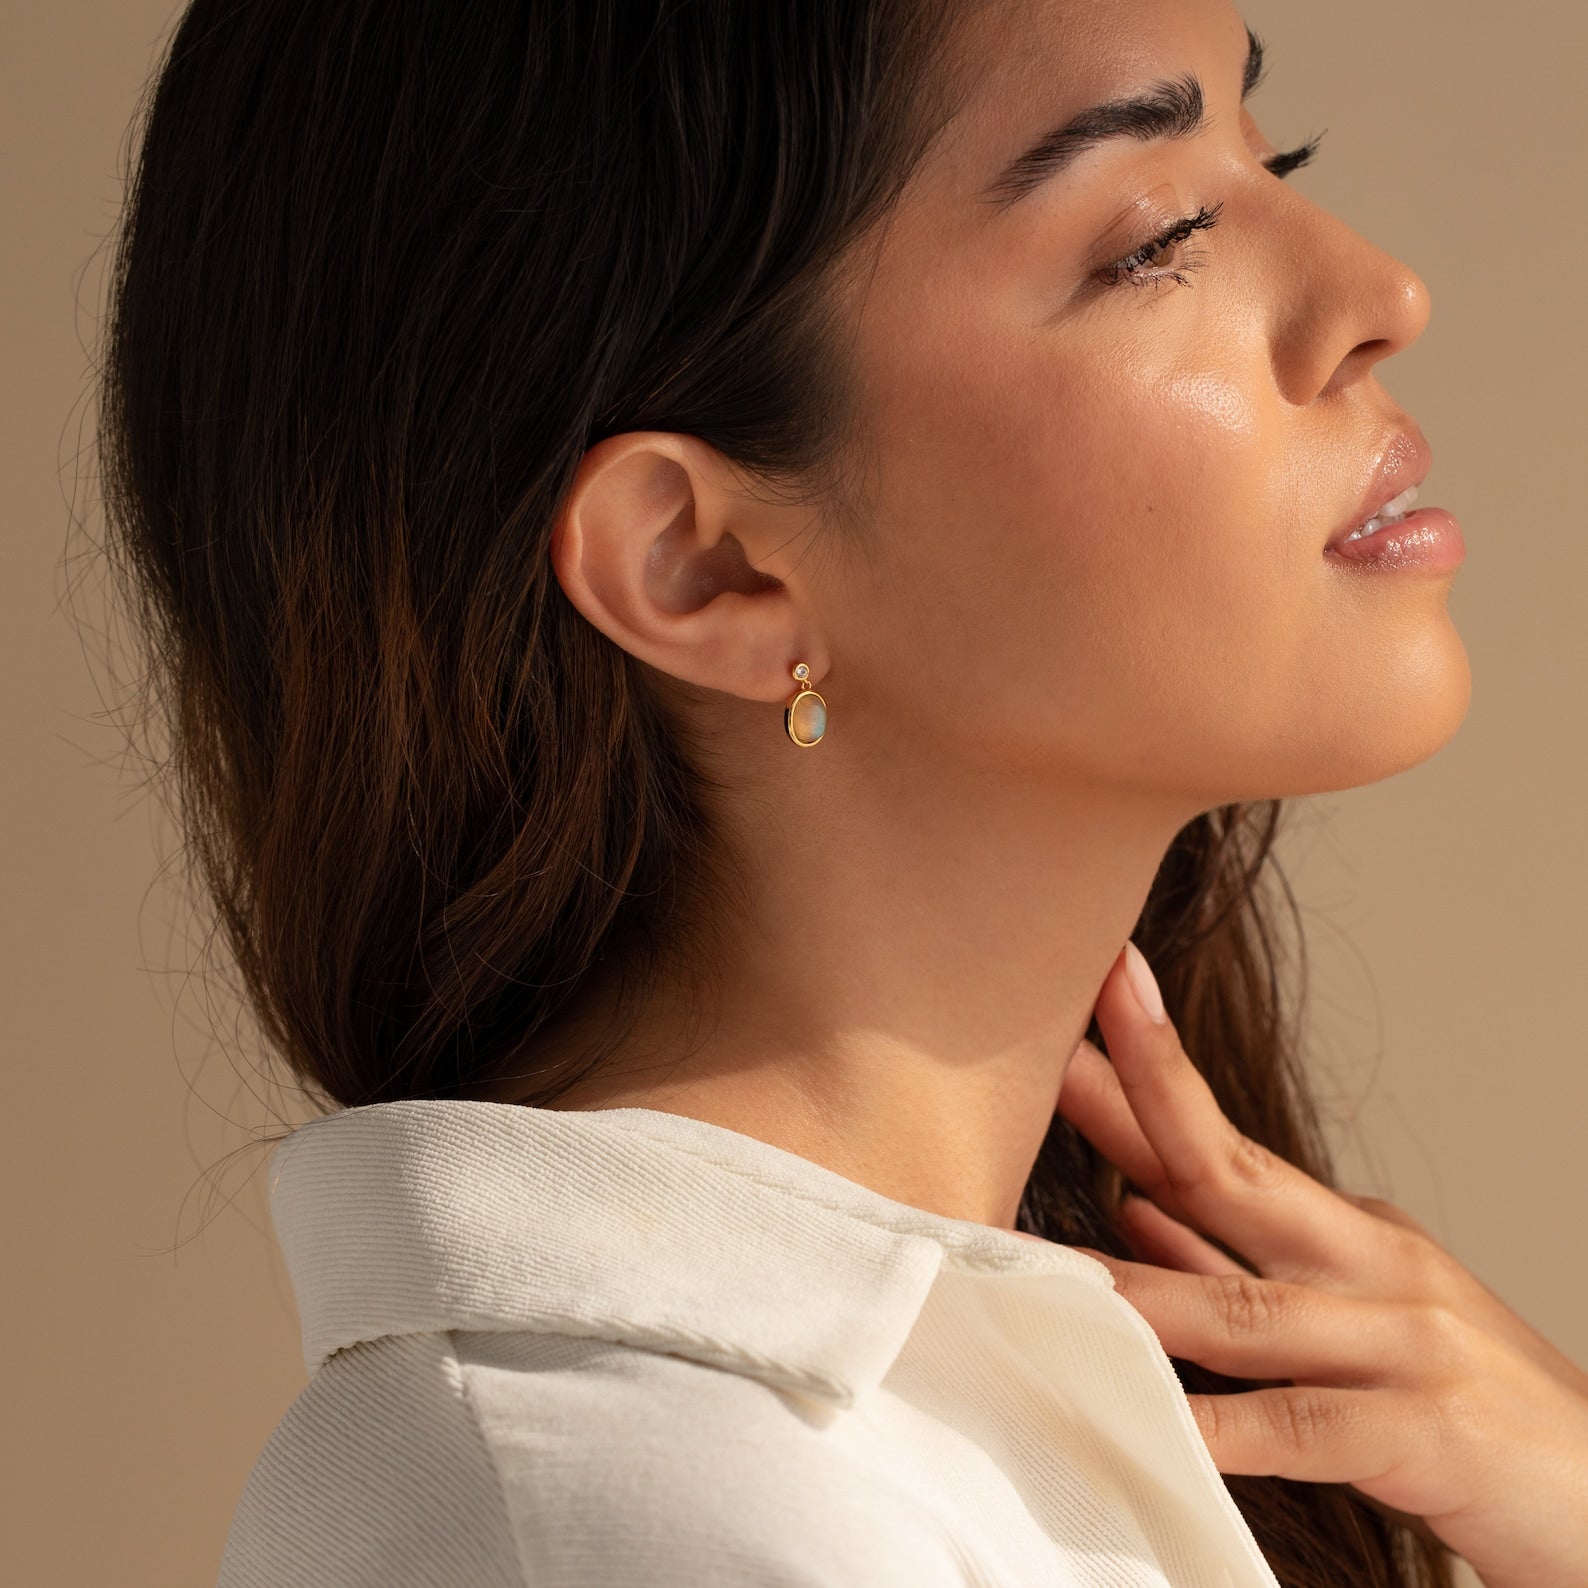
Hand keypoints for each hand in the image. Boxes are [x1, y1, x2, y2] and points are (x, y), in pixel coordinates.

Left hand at [1051, 941, 1587, 1587]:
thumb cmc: (1463, 1406)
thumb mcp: (1351, 1319)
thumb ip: (1239, 1271)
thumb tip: (1134, 1209)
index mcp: (1346, 1233)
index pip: (1223, 1143)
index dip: (1150, 1074)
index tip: (1085, 1008)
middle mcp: (1371, 1266)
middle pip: (1232, 1174)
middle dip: (1143, 1104)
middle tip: (1049, 1051)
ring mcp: (1402, 1342)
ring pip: (1246, 1308)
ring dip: (1142, 1287)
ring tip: (1048, 1266)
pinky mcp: (1427, 1433)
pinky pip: (1304, 1428)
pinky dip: (1225, 1428)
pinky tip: (1163, 1424)